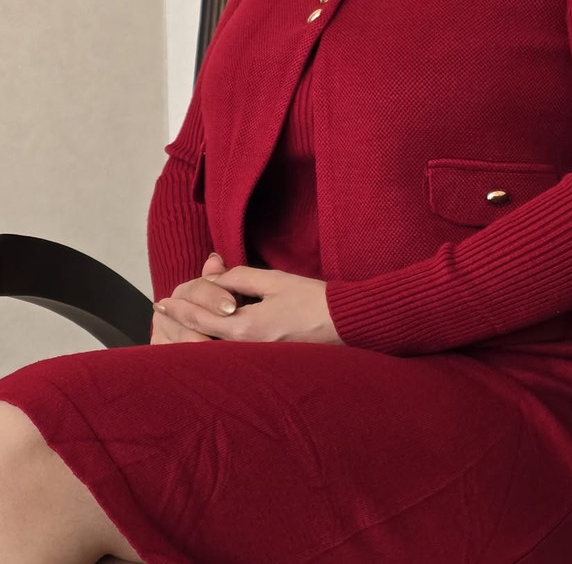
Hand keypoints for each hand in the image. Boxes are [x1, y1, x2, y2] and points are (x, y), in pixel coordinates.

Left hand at [155, 266, 344, 345]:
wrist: (345, 323)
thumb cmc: (313, 301)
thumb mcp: (275, 280)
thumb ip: (240, 277)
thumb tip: (217, 276)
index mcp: (245, 329)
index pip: (199, 319)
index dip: (178, 309)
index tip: (161, 301)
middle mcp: (245, 350)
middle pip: (198, 341)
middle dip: (178, 326)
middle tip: (161, 314)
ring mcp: (255, 359)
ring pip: (212, 350)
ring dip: (192, 336)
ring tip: (176, 326)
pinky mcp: (265, 361)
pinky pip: (229, 354)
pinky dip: (213, 343)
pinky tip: (209, 336)